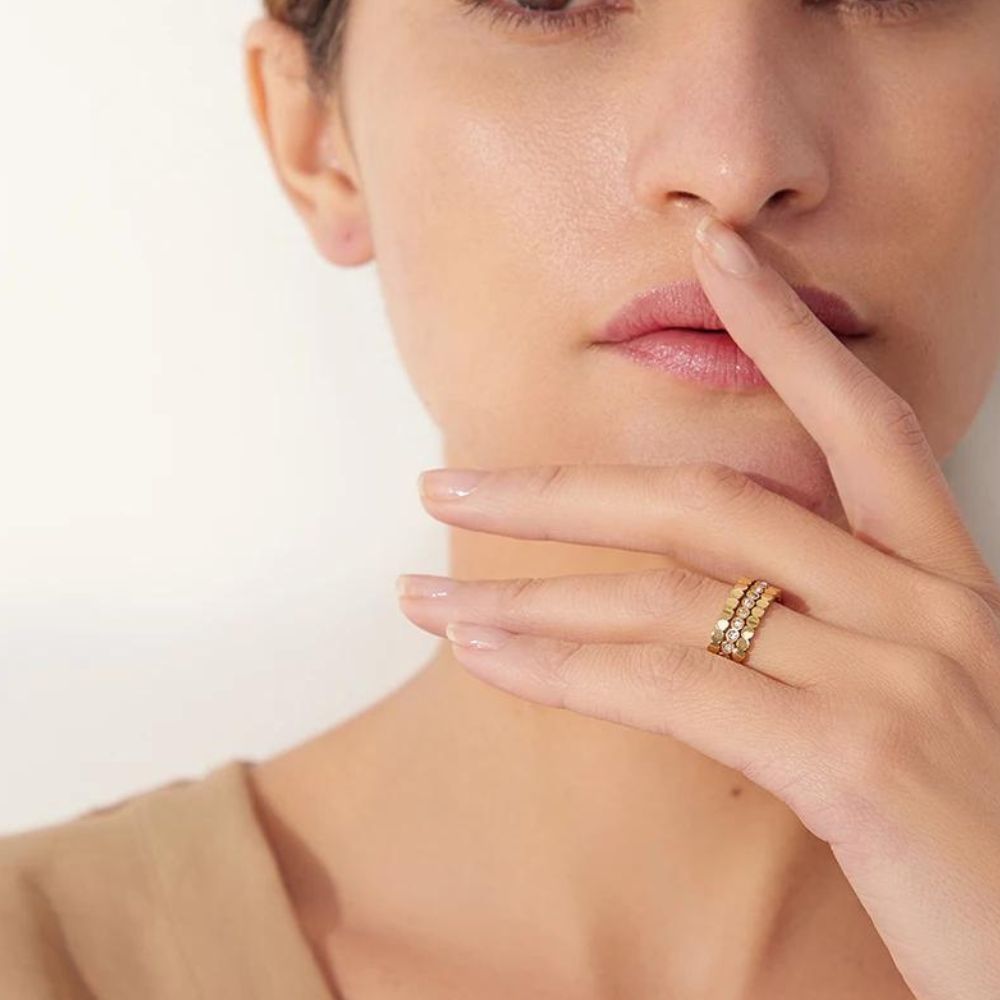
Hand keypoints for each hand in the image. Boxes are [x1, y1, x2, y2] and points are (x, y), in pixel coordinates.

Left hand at [395, 215, 999, 999]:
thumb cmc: (994, 846)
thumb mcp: (926, 714)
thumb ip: (842, 650)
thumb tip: (737, 630)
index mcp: (946, 588)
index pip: (859, 421)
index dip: (784, 330)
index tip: (712, 257)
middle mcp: (926, 607)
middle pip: (712, 499)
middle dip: (562, 487)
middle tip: (448, 476)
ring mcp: (893, 675)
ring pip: (667, 590)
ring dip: (526, 590)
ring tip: (423, 594)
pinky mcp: (855, 758)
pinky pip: (670, 684)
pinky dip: (561, 671)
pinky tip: (483, 658)